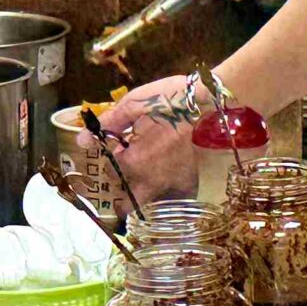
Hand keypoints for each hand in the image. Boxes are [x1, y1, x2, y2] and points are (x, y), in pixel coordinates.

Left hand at [77, 73, 208, 213]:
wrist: (223, 106)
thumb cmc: (178, 100)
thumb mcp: (139, 102)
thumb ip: (111, 122)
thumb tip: (83, 139)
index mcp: (133, 162)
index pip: (108, 172)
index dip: (108, 161)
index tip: (113, 152)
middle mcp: (151, 183)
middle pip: (125, 205)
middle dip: (120, 195)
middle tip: (125, 176)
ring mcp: (174, 188)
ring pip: (149, 205)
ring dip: (143, 195)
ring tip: (149, 175)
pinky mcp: (195, 187)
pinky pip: (172, 198)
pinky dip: (166, 191)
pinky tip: (171, 174)